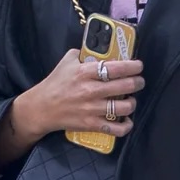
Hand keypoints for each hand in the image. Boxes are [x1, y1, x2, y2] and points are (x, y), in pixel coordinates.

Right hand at [0, 52, 145, 168]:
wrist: (41, 108)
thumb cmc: (55, 83)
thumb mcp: (67, 61)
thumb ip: (84, 54)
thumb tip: (100, 50)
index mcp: (86, 72)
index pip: (117, 68)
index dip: (133, 66)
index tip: (138, 66)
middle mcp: (91, 90)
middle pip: (126, 86)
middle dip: (138, 83)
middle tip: (138, 81)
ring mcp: (92, 109)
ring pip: (124, 107)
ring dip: (132, 103)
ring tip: (130, 100)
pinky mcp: (91, 125)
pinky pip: (116, 128)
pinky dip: (126, 126)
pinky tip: (127, 121)